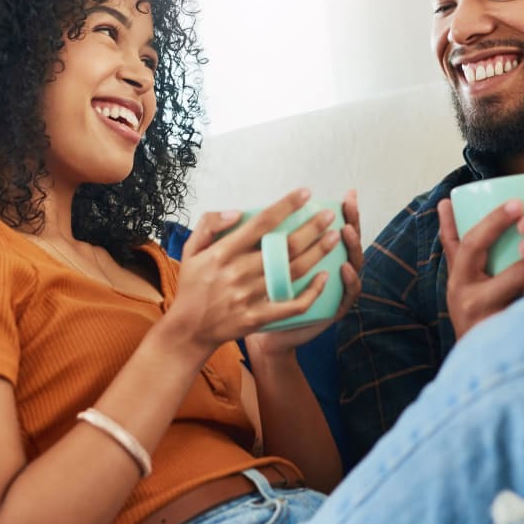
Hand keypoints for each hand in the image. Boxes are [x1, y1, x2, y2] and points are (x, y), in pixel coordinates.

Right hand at [164, 188, 332, 357]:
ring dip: (318, 252)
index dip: (286, 206)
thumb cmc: (192, 286)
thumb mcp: (190, 250)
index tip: (305, 193)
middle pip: (284, 246)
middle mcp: (238, 273)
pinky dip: (312, 291)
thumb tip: (236, 212)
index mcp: (222, 253)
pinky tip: (325, 276)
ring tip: (334, 237)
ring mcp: (250, 296)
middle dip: (312, 227)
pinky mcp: (259, 317)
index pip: (261, 223)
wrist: (188, 330)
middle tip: (329, 215)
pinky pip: (292, 304)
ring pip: (293, 271)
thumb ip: (208, 225)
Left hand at [249, 189, 363, 354]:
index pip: (336, 227)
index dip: (344, 211)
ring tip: (345, 232)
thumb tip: (245, 212)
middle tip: (348, 207)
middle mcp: (332, 268)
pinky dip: (349, 281)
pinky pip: (347, 294)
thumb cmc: (257, 294)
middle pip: (350, 241)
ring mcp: (336, 288)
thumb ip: (257, 238)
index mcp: (316, 254)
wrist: (262, 332)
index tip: (346, 195)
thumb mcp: (257, 262)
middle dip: (352, 221)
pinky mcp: (336, 308)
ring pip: (354, 264)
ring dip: (352, 247)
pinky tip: (343, 268)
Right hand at [438, 196, 523, 339]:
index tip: (519, 202)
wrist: (478, 366)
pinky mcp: (518, 342)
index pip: (473, 245)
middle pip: (512, 271)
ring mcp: (497, 326)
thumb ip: (453, 241)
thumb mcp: (458, 277)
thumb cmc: (472, 311)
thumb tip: (447, 201)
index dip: (495, 222)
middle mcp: (472, 304)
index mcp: (459, 281)